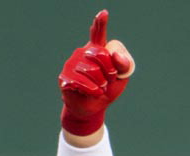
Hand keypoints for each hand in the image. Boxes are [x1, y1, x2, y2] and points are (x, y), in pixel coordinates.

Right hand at [58, 10, 134, 135]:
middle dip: (110, 71)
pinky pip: (81, 82)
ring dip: (101, 84)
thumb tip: (114, 55)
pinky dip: (92, 90)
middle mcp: (82, 53)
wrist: (93, 108)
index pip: (98, 34)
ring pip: (91, 70)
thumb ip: (124, 65)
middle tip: (108, 81)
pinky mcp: (65, 77)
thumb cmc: (106, 90)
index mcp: (97, 51)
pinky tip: (93, 93)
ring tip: (100, 89)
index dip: (100, 23)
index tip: (104, 13)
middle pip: (100, 55)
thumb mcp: (121, 78)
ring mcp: (71, 64)